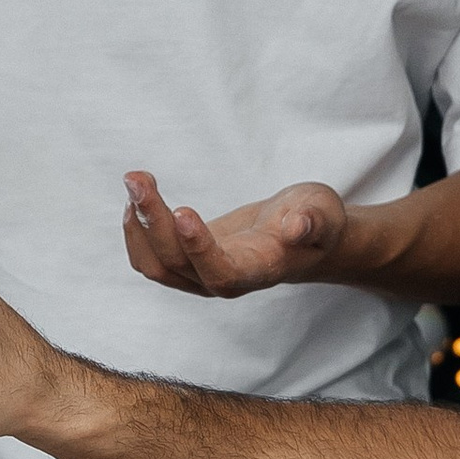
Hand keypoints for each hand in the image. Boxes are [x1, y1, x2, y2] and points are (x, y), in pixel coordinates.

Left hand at [122, 170, 349, 297]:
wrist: (301, 237)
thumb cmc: (315, 221)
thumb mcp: (324, 212)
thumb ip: (314, 221)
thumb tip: (296, 227)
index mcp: (260, 270)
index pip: (222, 272)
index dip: (199, 248)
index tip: (183, 210)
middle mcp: (226, 281)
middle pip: (176, 265)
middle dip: (153, 220)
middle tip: (137, 178)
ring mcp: (202, 277)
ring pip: (156, 265)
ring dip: (138, 225)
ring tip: (135, 180)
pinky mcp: (187, 264)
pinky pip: (150, 260)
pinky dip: (138, 230)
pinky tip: (138, 200)